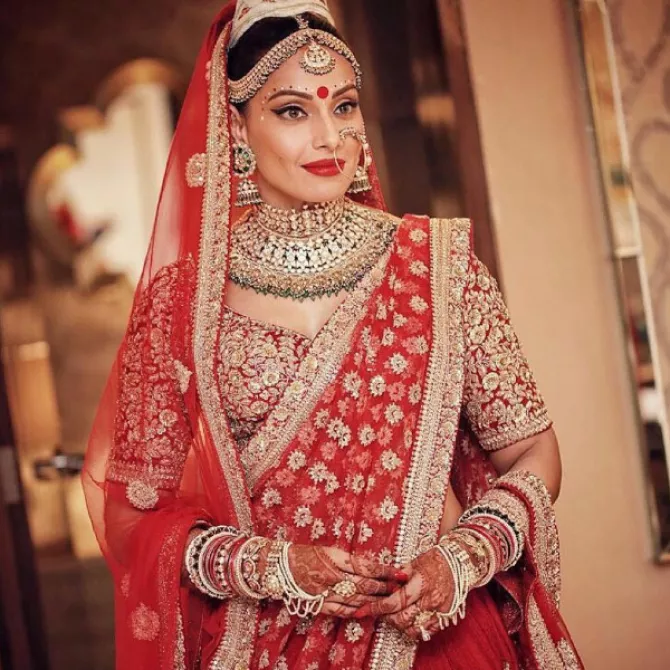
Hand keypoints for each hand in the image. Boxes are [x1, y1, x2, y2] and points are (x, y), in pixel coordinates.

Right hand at [283, 544, 407, 617]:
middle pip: (364, 585)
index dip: (385, 571)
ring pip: (356, 600)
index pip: (366, 566)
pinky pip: (342, 611)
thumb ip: (349, 560)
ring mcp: (326, 592)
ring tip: (389, 599)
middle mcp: (332, 576)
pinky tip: (368, 611)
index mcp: (335, 558)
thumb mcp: (330, 550)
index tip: (399, 572)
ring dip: (375, 601)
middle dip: (384, 587)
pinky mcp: (320, 605)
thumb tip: (372, 567)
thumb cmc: (308, 554)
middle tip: (399, 587)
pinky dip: (357, 612)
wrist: (282, 566)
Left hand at [353, 547, 455, 639]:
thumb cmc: (434, 559)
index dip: (377, 608)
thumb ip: (398, 575)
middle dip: (387, 618)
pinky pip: (427, 631)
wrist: (460, 562)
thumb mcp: (414, 561)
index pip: (395, 601)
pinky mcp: (446, 617)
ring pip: (414, 629)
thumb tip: (381, 583)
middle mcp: (431, 599)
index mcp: (421, 582)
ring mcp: (440, 610)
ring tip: (394, 616)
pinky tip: (408, 621)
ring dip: (400, 625)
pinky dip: (414, 629)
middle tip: (380, 611)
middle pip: (402, 619)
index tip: (363, 610)